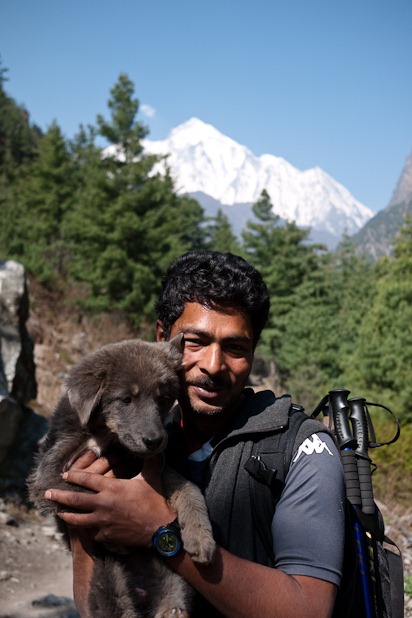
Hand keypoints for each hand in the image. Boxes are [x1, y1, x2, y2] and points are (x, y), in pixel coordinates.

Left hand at [44, 457, 175, 547]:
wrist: (159, 530)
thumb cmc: (154, 501)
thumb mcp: (150, 477)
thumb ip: (147, 459)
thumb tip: (150, 444)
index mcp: (112, 487)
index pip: (87, 479)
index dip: (74, 476)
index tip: (64, 474)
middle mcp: (103, 504)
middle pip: (75, 499)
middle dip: (60, 495)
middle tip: (47, 494)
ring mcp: (102, 521)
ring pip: (77, 518)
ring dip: (65, 514)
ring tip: (57, 511)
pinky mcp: (105, 535)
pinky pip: (89, 531)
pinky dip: (82, 528)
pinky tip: (77, 526)